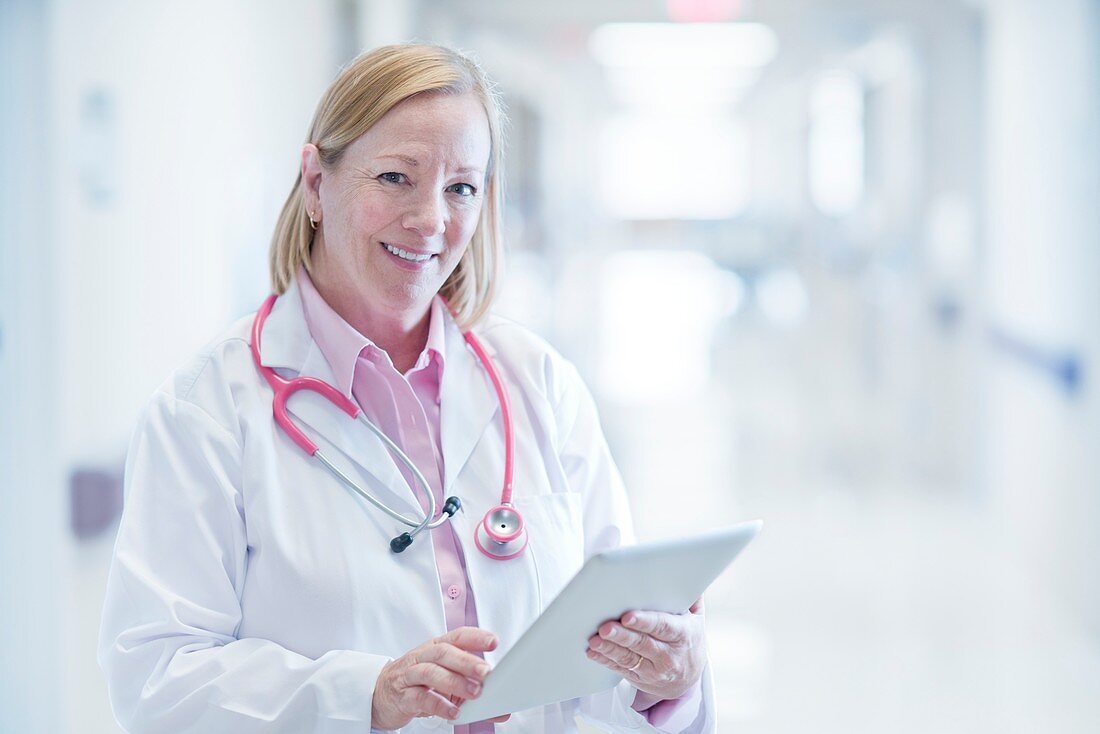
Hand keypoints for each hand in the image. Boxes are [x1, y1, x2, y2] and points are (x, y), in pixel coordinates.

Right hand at [371, 626, 511, 728]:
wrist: (380, 695)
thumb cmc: (418, 684)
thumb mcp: (446, 684)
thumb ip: (472, 692)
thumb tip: (503, 709)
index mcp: (435, 647)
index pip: (457, 636)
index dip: (475, 637)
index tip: (494, 642)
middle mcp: (422, 657)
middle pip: (444, 652)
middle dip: (467, 661)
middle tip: (486, 673)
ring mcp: (410, 675)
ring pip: (431, 672)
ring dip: (454, 682)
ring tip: (474, 693)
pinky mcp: (402, 695)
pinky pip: (419, 697)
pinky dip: (438, 704)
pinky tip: (453, 712)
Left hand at [586, 597, 706, 701]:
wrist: (688, 679)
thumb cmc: (689, 641)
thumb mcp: (697, 619)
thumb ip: (691, 597)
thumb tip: (687, 572)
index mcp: (683, 635)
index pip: (663, 627)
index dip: (645, 622)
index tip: (627, 616)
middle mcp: (669, 656)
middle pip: (642, 643)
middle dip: (621, 635)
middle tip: (605, 627)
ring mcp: (654, 670)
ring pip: (629, 658)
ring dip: (610, 648)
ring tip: (595, 640)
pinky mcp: (639, 678)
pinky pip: (620, 669)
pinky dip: (606, 660)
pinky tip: (594, 652)